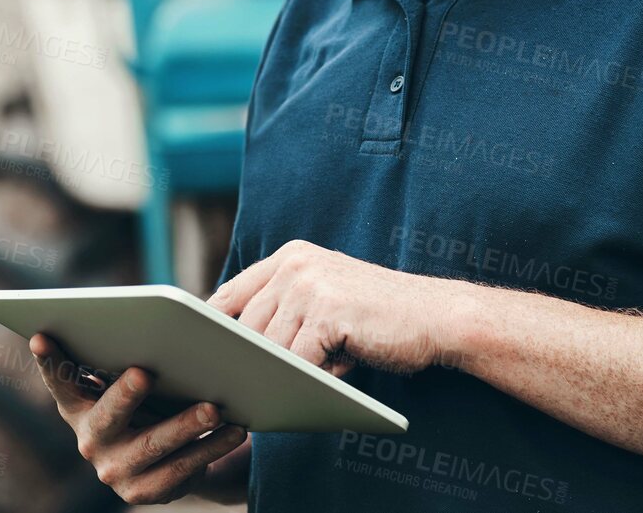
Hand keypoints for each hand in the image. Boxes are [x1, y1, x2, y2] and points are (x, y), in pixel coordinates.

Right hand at [30, 333, 248, 504]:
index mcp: (80, 406)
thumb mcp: (134, 384)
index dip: (50, 361)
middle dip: (124, 395)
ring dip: (185, 425)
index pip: (61, 381)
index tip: (41, 336)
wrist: (170, 459)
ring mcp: (115, 469)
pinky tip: (235, 429)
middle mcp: (90, 440)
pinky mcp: (144, 491)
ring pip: (152, 445)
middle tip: (144, 373)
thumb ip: (131, 362)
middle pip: (107, 416)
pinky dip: (211, 447)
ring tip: (214, 408)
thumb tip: (163, 330)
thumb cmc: (150, 403)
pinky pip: (182, 468)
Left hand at [207, 239, 466, 375]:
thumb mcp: (326, 300)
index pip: (230, 295)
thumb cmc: (379, 319)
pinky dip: (310, 378)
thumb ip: (285, 311)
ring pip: (269, 349)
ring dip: (285, 372)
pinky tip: (331, 374)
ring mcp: (310, 286)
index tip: (205, 359)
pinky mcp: (327, 313)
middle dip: (251, 361)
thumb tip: (232, 353)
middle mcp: (295, 264)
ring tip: (309, 374)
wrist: (436, 317)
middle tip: (257, 385)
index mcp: (291, 257)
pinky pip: (297, 362)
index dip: (213, 331)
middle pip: (245, 329)